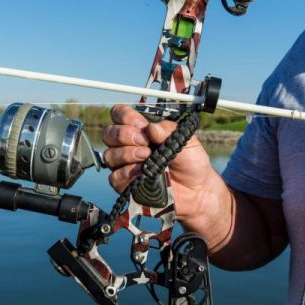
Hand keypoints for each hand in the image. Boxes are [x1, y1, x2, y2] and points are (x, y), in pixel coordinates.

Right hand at [102, 104, 217, 220]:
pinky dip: (126, 173)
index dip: (125, 117)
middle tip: (145, 142)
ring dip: (126, 153)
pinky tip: (141, 172)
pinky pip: (114, 176)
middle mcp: (128, 145)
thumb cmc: (190, 162)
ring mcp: (125, 165)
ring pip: (109, 154)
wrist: (196, 190)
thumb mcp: (185, 140)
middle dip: (124, 135)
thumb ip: (167, 130)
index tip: (142, 125)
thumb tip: (150, 127)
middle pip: (108, 133)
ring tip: (146, 157)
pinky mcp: (125, 184)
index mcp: (141, 130)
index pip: (119, 115)